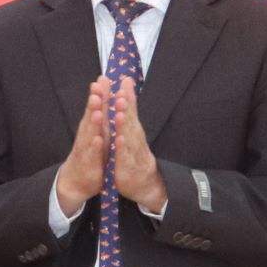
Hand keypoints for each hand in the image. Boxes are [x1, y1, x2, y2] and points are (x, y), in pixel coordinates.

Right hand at [56, 75, 111, 215]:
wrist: (75, 181)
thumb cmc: (89, 154)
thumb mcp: (96, 134)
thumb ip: (99, 116)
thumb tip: (102, 95)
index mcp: (92, 128)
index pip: (96, 108)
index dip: (99, 94)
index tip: (102, 79)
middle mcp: (87, 136)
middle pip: (91, 116)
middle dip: (94, 103)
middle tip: (97, 88)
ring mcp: (86, 150)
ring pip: (90, 134)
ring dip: (93, 122)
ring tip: (97, 110)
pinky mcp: (89, 164)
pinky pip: (92, 155)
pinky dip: (95, 147)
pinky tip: (98, 140)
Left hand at [112, 76, 166, 211]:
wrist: (147, 186)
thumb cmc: (136, 157)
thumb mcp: (132, 136)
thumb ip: (130, 117)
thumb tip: (127, 94)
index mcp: (134, 132)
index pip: (131, 111)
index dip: (128, 96)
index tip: (124, 81)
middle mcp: (136, 141)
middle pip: (131, 121)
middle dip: (126, 107)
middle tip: (121, 92)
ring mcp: (134, 155)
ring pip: (129, 138)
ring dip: (124, 125)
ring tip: (119, 112)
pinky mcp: (128, 169)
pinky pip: (125, 158)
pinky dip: (122, 149)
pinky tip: (119, 140)